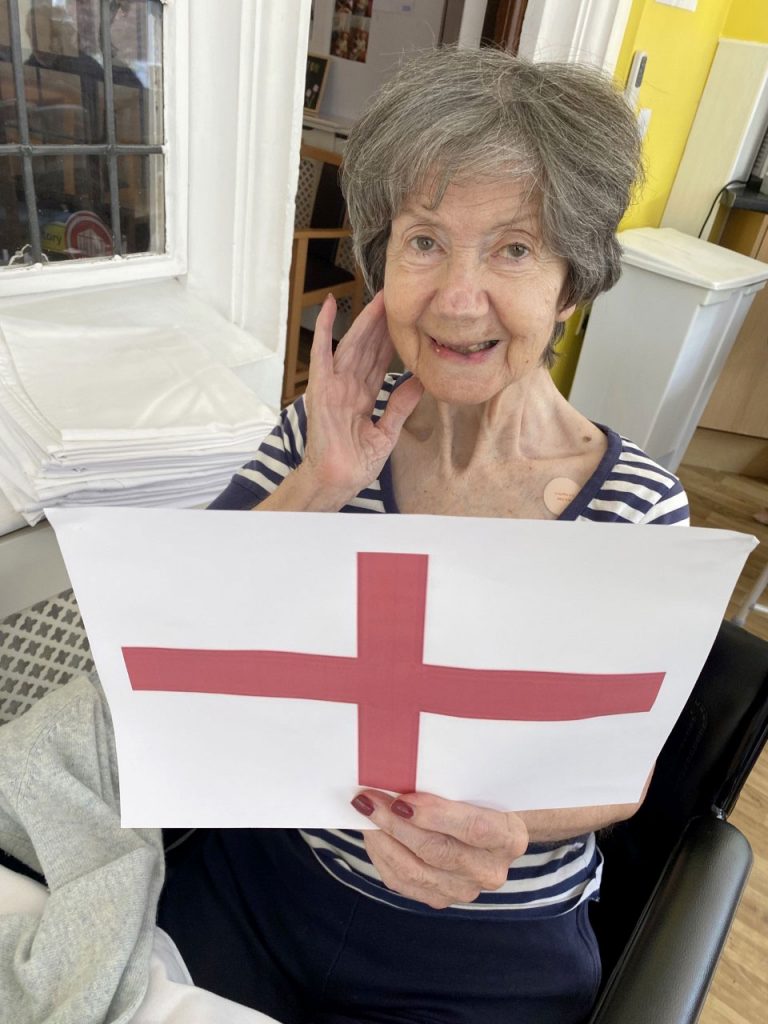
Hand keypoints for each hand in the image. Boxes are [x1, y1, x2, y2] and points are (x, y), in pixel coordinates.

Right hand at [301, 292, 422, 502]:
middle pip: (368, 347)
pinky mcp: (320, 387)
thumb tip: (420, 382)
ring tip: (379, 297)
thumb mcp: (387, 432)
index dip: (391, 340)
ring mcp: (333, 385)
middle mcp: (347, 386)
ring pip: (352, 344)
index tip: (405, 320)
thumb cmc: (356, 463)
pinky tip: (329, 304)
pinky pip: (321, 352)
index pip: (379, 361)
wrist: (338, 480)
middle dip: (382, 323)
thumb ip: (400, 406)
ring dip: (364, 320)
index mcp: (362, 397)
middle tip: (396, 297)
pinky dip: (324, 328)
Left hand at [351, 790, 528, 909]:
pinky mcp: (440, 899)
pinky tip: (373, 834)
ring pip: (415, 870)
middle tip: (369, 799)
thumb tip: (405, 774)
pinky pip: (404, 882)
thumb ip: (454, 786)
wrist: (491, 831)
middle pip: (438, 851)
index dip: (436, 815)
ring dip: (383, 840)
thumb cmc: (480, 799)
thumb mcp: (479, 787)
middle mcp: (490, 870)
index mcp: (509, 837)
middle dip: (396, 823)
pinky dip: (383, 856)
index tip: (403, 799)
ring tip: (364, 813)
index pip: (473, 828)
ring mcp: (465, 890)